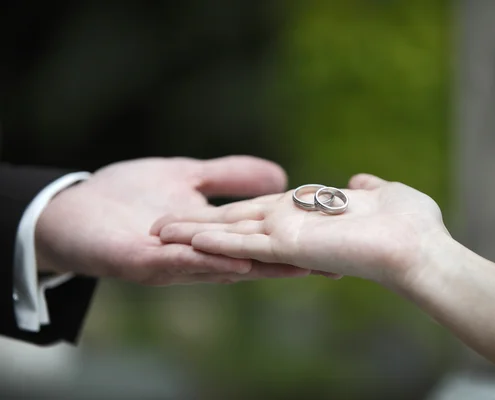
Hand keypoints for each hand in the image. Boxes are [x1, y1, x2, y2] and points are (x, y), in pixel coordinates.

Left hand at [35, 156, 310, 284]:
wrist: (72, 208)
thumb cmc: (128, 195)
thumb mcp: (189, 176)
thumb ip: (231, 177)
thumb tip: (280, 175)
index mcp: (213, 238)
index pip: (262, 241)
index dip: (297, 243)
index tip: (336, 244)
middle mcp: (200, 258)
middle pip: (252, 261)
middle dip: (291, 263)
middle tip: (332, 265)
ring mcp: (172, 264)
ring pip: (222, 267)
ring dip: (259, 267)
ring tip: (297, 267)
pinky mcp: (142, 263)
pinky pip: (178, 264)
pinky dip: (206, 261)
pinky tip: (235, 259)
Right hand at [153, 173, 449, 286]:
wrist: (425, 253)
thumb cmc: (412, 225)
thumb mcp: (383, 197)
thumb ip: (365, 192)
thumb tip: (357, 183)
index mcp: (308, 221)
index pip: (259, 214)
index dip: (229, 214)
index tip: (198, 210)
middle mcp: (293, 234)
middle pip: (235, 227)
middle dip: (198, 225)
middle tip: (158, 223)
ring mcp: (289, 243)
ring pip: (229, 236)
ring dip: (193, 234)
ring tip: (157, 229)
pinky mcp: (289, 248)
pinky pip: (243, 243)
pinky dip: (213, 240)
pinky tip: (184, 236)